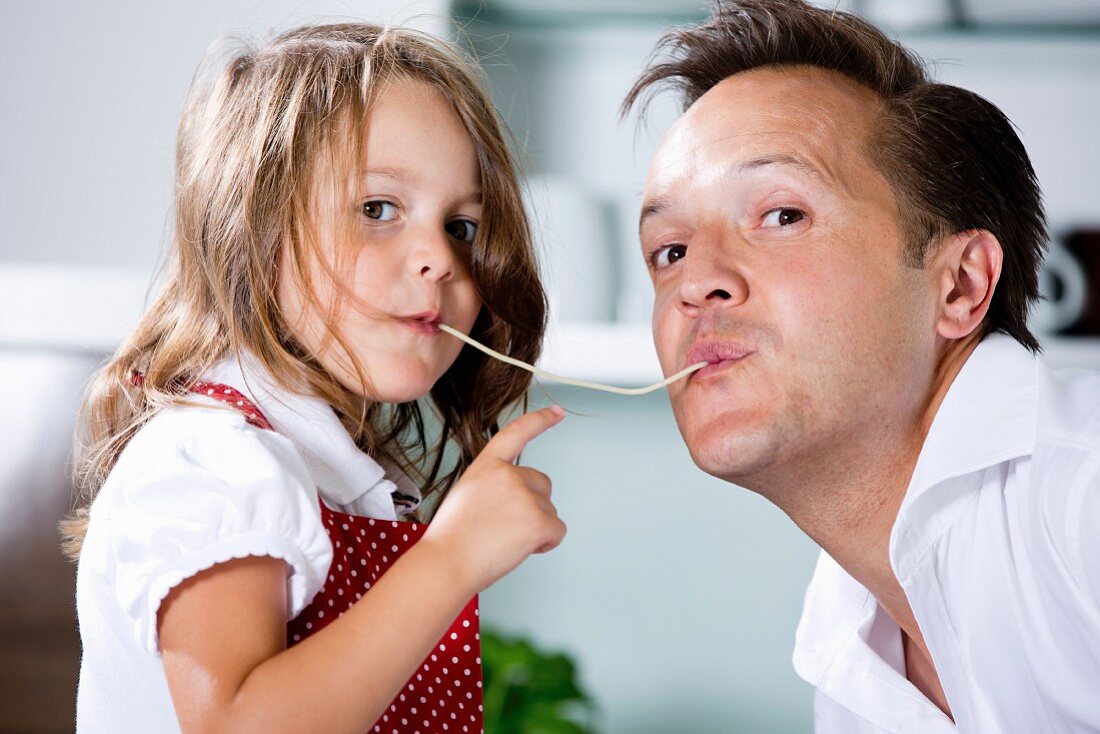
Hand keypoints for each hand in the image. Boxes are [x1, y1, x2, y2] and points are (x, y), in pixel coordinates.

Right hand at [422, 405, 566, 593]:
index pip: (516, 433)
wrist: (447, 563)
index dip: (540, 420)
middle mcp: (508, 474)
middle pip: (542, 485)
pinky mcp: (538, 520)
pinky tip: (520, 548)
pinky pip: (557, 531)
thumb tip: (516, 502)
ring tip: (502, 540)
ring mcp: (525, 496)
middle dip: (532, 505)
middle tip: (502, 527)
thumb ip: (494, 487)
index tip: (557, 412)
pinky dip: (546, 543)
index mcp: (487, 465)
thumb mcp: (467, 495)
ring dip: (534, 527)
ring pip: (549, 511)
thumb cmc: (452, 539)